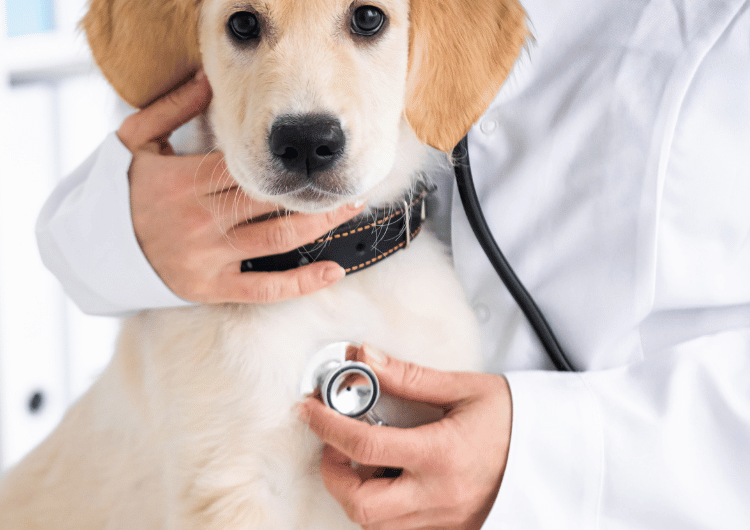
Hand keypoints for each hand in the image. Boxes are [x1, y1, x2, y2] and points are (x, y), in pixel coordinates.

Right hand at [116, 71, 364, 303]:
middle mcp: (197, 219)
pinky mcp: (209, 287)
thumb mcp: (135, 140)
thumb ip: (173, 107)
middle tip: (348, 177)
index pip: (240, 165)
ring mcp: (205, 257)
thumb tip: (207, 74)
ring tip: (349, 208)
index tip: (310, 148)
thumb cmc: (117, 189)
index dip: (279, 158)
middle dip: (312, 190)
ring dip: (318, 225)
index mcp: (180, 180)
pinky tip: (332, 271)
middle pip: (267, 201)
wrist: (91, 248)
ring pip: (274, 240)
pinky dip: (299, 283)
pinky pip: (261, 289)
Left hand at [299, 345, 511, 529]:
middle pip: (361, 505)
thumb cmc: (516, 419)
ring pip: (377, 525)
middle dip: (333, 474)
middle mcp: (440, 496)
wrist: (560, 453)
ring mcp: (446, 520)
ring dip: (355, 494)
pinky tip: (387, 480)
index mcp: (442, 455)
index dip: (326, 426)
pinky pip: (402, 529)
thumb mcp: (463, 388)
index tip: (310, 409)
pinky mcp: (453, 529)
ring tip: (360, 460)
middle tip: (332, 444)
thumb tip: (362, 357)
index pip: (363, 448)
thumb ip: (407, 377)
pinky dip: (382, 509)